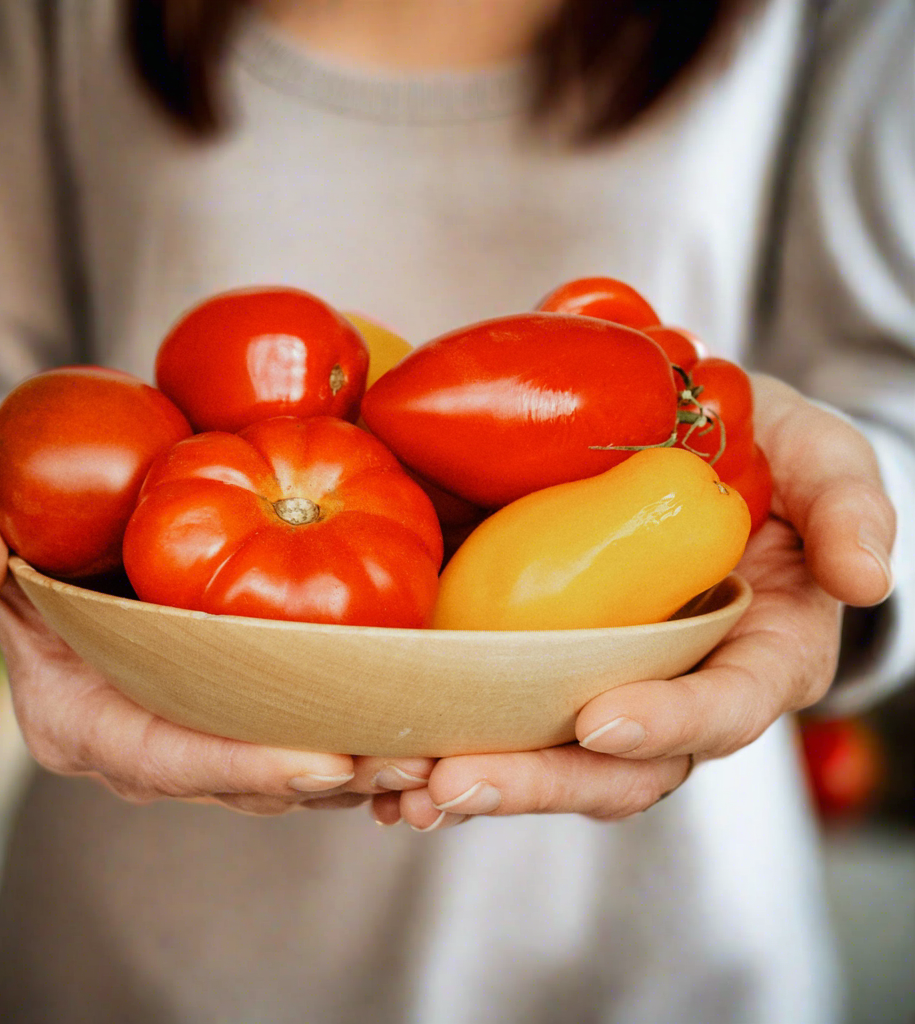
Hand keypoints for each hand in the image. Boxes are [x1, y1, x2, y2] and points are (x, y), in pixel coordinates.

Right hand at [0, 438, 434, 813]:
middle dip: (327, 776)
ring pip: (285, 762)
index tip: (325, 762)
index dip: (242, 766)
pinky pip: (304, 721)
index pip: (164, 757)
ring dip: (360, 761)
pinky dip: (359, 722)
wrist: (50, 500)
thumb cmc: (5, 500)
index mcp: (78, 712)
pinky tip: (421, 710)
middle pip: (243, 776)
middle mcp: (144, 734)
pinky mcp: (239, 691)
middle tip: (412, 762)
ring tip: (434, 747)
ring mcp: (197, 719)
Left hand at [394, 376, 896, 829]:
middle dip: (539, 782)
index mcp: (759, 656)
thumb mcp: (819, 457)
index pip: (726, 710)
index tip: (600, 720)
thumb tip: (867, 578)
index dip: (670, 723)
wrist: (690, 444)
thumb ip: (848, 505)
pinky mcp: (546, 665)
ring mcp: (606, 683)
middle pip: (619, 768)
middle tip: (452, 785)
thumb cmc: (764, 455)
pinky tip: (379, 764)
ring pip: (549, 760)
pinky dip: (444, 745)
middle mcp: (679, 690)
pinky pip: (500, 719)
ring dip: (474, 779)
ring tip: (395, 788)